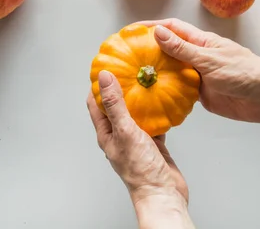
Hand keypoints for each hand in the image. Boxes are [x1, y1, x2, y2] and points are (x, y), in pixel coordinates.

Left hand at [87, 71, 190, 226]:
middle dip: (121, 87)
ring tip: (146, 80)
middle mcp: (119, 135)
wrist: (163, 192)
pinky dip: (157, 110)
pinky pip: (153, 121)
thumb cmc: (141, 169)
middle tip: (129, 69)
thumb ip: (115, 104)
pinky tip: (164, 100)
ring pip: (136, 112)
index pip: (95, 103)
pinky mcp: (153, 142)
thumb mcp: (125, 131)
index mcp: (106, 133)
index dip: (97, 85)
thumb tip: (105, 78)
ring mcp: (136, 139)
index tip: (105, 67)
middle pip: (116, 106)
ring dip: (140, 98)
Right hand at [141, 19, 259, 122]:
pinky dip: (167, 91)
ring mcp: (198, 75)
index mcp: (200, 42)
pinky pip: (179, 90)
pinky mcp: (201, 94)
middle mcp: (197, 56)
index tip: (131, 30)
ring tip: (133, 77)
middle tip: (125, 56)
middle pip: (168, 50)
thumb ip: (182, 49)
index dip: (151, 27)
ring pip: (172, 71)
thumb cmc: (244, 72)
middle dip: (148, 50)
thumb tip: (157, 32)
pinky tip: (152, 95)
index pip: (171, 29)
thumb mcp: (209, 59)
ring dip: (156, 73)